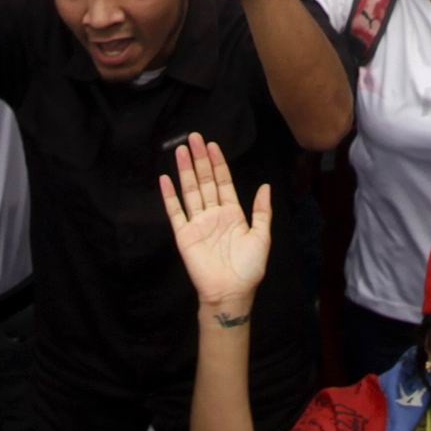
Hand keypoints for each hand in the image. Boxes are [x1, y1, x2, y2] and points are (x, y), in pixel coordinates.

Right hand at [159, 134, 270, 311]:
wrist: (232, 292)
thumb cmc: (249, 267)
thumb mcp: (262, 236)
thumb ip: (261, 211)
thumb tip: (265, 186)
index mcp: (232, 213)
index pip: (223, 182)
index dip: (218, 163)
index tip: (212, 145)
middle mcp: (213, 214)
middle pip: (205, 181)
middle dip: (200, 160)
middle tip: (194, 138)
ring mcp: (198, 224)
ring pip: (191, 191)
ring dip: (185, 171)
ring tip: (180, 150)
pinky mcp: (185, 235)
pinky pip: (175, 213)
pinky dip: (170, 196)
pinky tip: (165, 180)